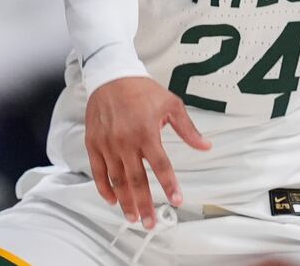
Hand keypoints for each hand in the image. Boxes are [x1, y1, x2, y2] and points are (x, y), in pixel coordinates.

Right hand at [85, 77, 210, 226]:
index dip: (169, 185)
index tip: (176, 200)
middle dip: (145, 204)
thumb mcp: (170, 104)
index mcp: (146, 131)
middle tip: (151, 223)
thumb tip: (205, 146)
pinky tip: (113, 200)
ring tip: (133, 217)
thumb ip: (187, 129)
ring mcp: (107, 143)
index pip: (160, 165)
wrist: (110, 76)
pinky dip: (104, 188)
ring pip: (117, 181)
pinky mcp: (93, 143)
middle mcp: (125, 140)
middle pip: (136, 180)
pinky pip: (98, 171)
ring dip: (125, 202)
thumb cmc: (141, 90)